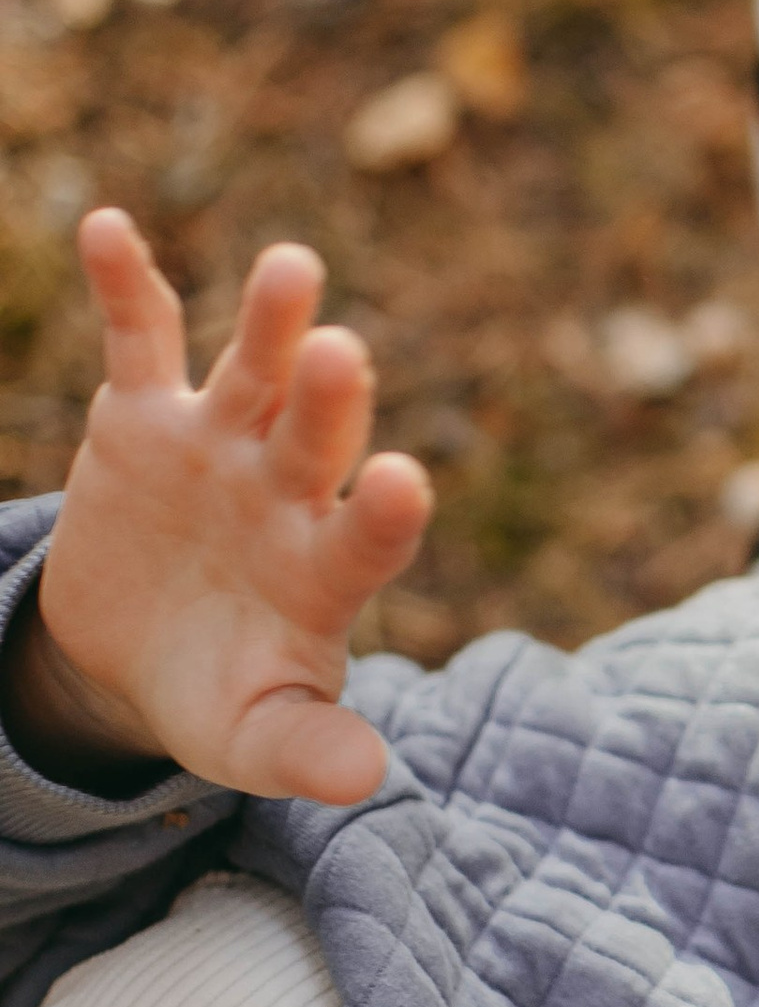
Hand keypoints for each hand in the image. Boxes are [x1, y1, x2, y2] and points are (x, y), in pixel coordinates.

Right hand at [6, 210, 433, 803]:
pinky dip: (126, 283)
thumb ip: (305, 750)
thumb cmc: (217, 696)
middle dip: (329, 398)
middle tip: (343, 355)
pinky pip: (141, 339)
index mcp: (326, 567)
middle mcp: (288, 489)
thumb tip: (368, 779)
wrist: (133, 656)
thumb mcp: (253, 737)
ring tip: (293, 266)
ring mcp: (222, 443)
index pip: (369, 535)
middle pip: (318, 434)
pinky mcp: (146, 415)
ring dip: (271, 320)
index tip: (403, 481)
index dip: (385, 512)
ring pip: (256, 370)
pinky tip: (106, 227)